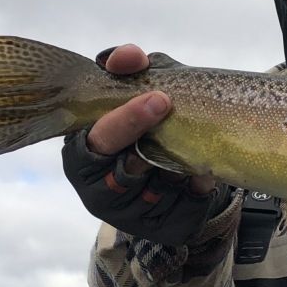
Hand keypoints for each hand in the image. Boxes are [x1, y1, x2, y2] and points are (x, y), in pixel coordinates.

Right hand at [62, 43, 225, 244]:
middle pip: (122, 172)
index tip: (158, 98)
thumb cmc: (147, 123)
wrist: (181, 163)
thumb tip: (127, 56)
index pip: (92, 143)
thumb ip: (130, 68)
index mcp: (81, 156)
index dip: (123, 121)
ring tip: (193, 144)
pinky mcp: (163, 229)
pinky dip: (198, 187)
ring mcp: (130, 216)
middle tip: (173, 110)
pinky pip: (185, 209)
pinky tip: (206, 172)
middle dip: (149, 142)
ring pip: (155, 192)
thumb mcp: (139, 89)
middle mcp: (98, 191)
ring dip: (176, 166)